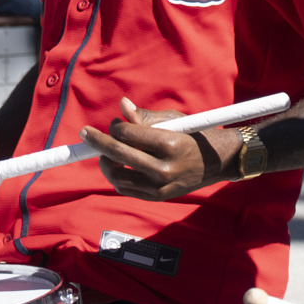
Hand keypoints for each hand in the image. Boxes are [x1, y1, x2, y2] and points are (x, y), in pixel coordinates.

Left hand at [81, 103, 233, 198]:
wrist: (218, 163)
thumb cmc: (195, 136)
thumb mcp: (175, 121)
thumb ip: (145, 117)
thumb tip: (122, 106)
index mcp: (169, 143)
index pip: (128, 134)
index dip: (116, 126)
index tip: (115, 123)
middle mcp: (163, 167)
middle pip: (118, 154)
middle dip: (98, 141)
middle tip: (85, 133)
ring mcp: (159, 186)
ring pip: (117, 175)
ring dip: (106, 162)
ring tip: (104, 153)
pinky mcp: (157, 197)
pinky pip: (126, 188)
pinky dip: (116, 177)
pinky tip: (116, 166)